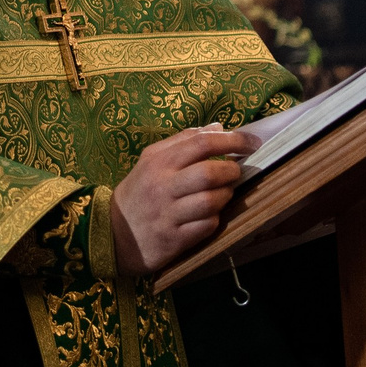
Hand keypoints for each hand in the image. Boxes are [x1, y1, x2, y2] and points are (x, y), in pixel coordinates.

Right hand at [112, 124, 256, 277]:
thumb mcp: (151, 159)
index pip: (202, 143)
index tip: (253, 142)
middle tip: (236, 172)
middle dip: (232, 171)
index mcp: (159, 162)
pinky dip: (215, 219)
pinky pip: (206, 226)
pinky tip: (210, 215)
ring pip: (211, 201)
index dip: (233, 140)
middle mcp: (163, 186)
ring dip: (226, 195)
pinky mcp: (174, 239)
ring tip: (224, 193)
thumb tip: (218, 127)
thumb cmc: (139, 192)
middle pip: (209, 172)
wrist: (113, 233)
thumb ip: (183, 141)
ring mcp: (169, 214)